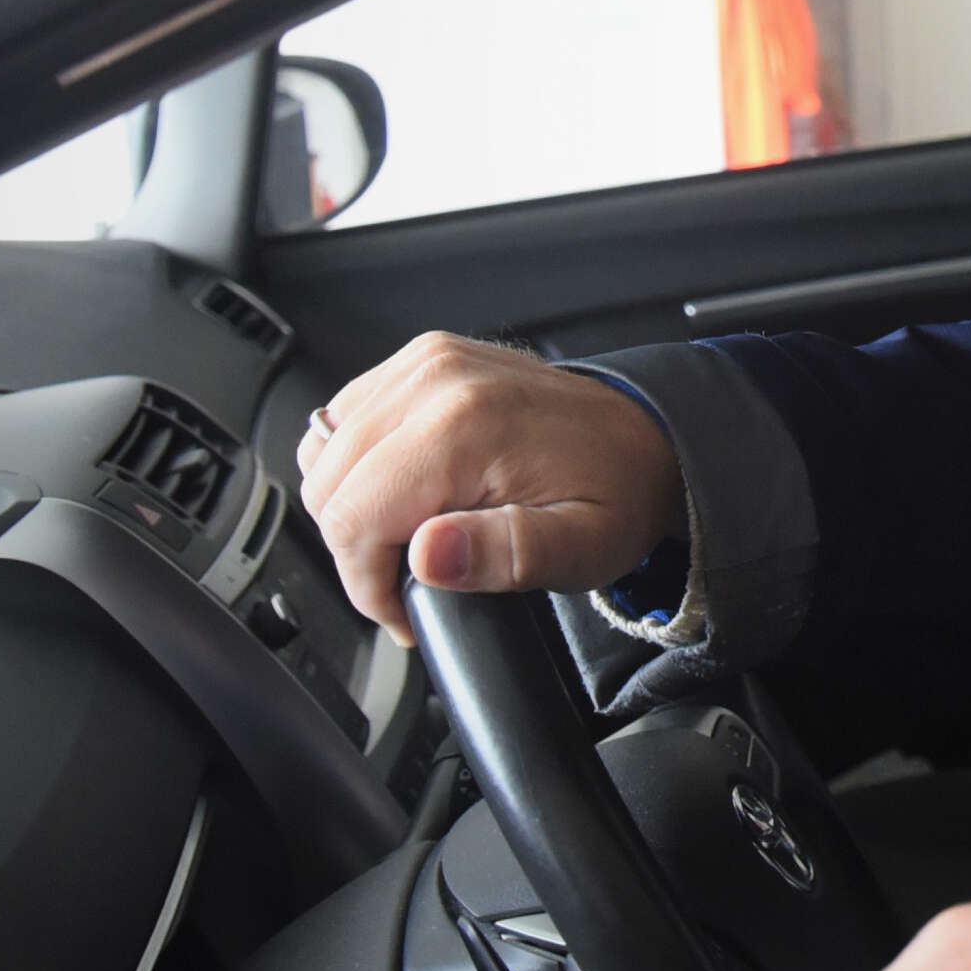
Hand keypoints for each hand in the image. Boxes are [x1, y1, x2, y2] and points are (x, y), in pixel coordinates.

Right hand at [294, 332, 684, 642]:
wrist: (646, 437)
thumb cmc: (618, 491)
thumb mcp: (580, 548)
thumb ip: (503, 555)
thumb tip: (427, 555)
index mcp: (465, 423)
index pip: (351, 518)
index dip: (368, 583)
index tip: (405, 609)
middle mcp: (434, 379)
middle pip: (328, 485)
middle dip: (359, 549)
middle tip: (416, 577)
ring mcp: (425, 362)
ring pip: (323, 452)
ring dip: (354, 506)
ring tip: (416, 535)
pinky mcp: (421, 360)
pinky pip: (345, 422)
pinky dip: (360, 466)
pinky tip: (410, 492)